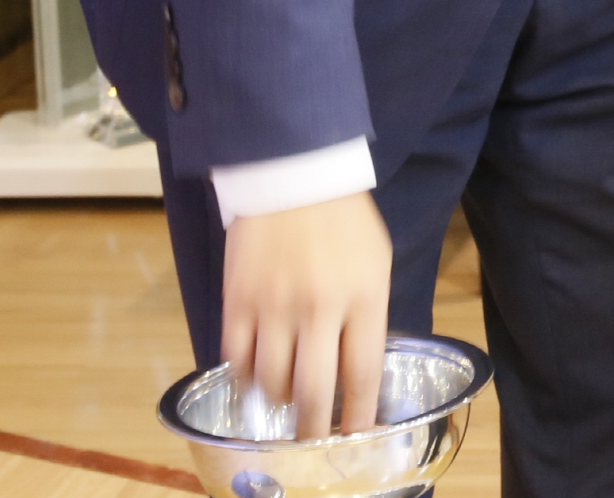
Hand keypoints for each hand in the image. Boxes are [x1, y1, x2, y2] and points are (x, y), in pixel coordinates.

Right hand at [220, 191, 392, 436]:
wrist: (293, 174)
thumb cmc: (343, 220)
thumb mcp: (376, 262)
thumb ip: (369, 314)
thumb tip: (357, 368)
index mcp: (364, 297)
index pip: (362, 374)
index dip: (358, 414)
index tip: (354, 435)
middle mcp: (319, 308)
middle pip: (315, 392)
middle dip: (313, 427)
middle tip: (312, 439)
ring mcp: (274, 306)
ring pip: (273, 382)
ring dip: (280, 400)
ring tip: (286, 399)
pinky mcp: (237, 300)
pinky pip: (236, 359)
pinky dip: (245, 377)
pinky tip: (254, 377)